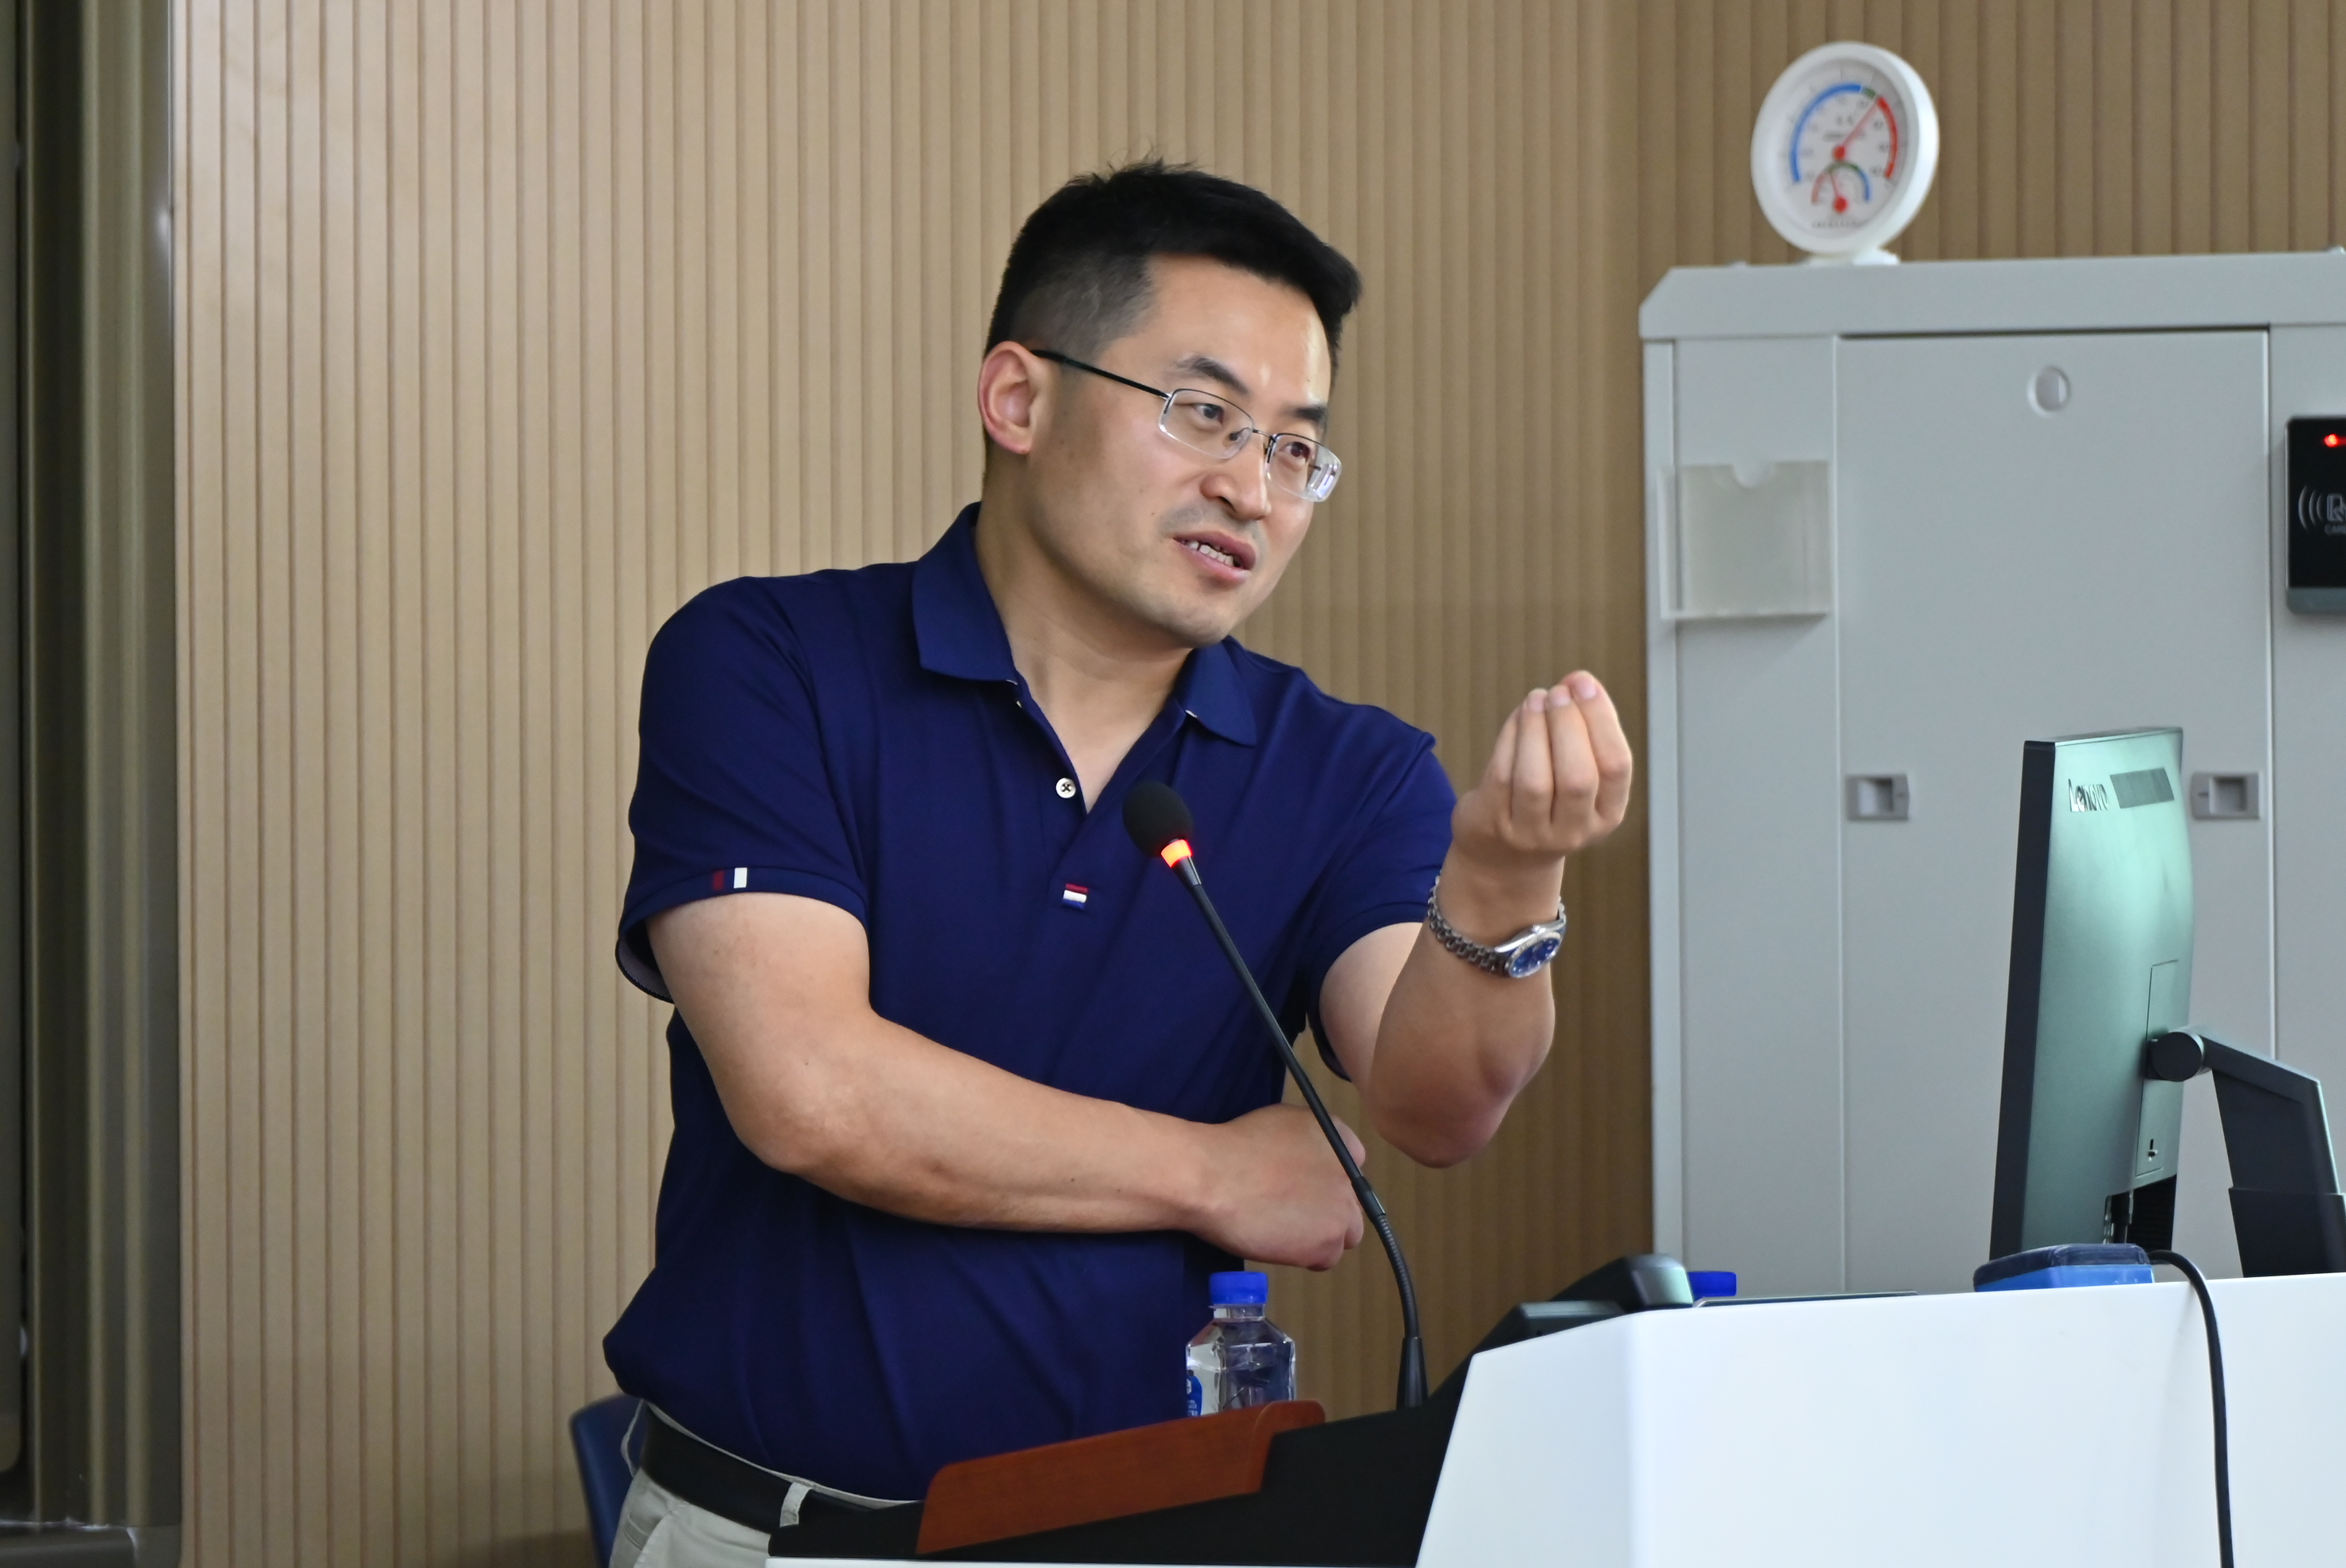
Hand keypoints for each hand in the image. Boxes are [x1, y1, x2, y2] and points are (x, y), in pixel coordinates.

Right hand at [1193, 1103, 1365, 1269]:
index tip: (1307, 1187)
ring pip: (1343, 1235)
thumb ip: (1308, 1142)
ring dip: (1320, 1236)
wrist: (1212, 1178)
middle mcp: (1349, 1177)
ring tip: (1283, 1231)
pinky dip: (1304, 1256)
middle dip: (1328, 1211)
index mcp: (1340, 1142)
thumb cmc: (1235, 1147)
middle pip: (1352, 1205)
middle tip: (1294, 1212)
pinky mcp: (1325, 1246)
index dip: (1327, 1180)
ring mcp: (1340, 1212)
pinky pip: (1325, 1259)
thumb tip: (1307, 1161)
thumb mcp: (1281, 1123)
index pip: (1353, 1167)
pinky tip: (1278, 1244)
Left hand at [1449, 673, 1632, 874]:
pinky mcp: (1494, 824)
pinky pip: (1502, 776)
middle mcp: (1574, 830)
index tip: (1585, 684)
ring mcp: (1532, 833)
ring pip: (1536, 780)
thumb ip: (1583, 730)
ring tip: (1536, 698)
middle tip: (1558, 692)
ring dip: (1536, 729)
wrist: (1503, 859)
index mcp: (1607, 815)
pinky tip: (1518, 717)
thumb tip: (1578, 681)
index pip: (1617, 767)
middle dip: (1568, 724)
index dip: (1602, 720)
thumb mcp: (1578, 775)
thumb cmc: (1548, 801)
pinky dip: (1510, 739)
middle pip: (1578, 777)